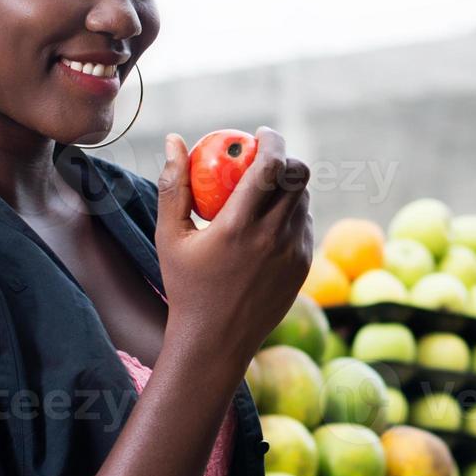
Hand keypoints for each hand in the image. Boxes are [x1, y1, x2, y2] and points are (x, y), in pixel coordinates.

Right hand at [154, 127, 313, 365]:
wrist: (216, 341)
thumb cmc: (186, 286)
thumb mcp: (170, 237)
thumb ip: (173, 185)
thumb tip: (173, 140)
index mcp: (238, 227)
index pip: (270, 166)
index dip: (273, 141)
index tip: (262, 134)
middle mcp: (272, 237)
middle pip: (298, 177)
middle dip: (287, 159)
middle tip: (268, 159)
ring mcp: (293, 253)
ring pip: (305, 201)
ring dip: (290, 187)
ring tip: (266, 192)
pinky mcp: (303, 268)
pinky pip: (306, 227)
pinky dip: (293, 215)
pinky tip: (271, 222)